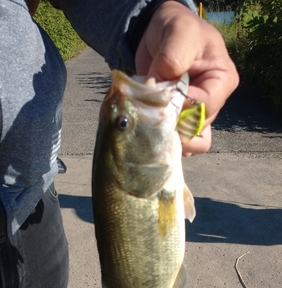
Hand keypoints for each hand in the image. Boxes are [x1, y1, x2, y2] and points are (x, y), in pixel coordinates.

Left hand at [135, 1, 238, 154]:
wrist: (160, 34)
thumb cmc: (177, 28)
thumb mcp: (179, 32)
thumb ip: (173, 59)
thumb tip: (161, 89)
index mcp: (222, 80)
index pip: (205, 108)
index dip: (181, 109)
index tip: (159, 101)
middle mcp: (215, 101)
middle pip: (197, 128)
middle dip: (172, 124)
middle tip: (149, 113)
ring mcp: (198, 114)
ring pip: (191, 141)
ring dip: (170, 139)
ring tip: (151, 127)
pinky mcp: (182, 121)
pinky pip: (180, 143)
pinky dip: (165, 141)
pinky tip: (151, 131)